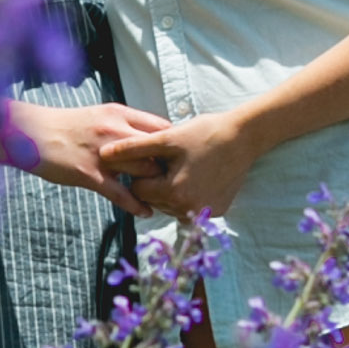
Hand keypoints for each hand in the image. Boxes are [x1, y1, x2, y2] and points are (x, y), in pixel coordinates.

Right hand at [5, 100, 172, 206]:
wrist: (31, 132)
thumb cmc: (67, 126)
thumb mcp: (100, 115)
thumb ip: (124, 125)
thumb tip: (148, 137)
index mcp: (120, 113)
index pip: (161, 127)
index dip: (173, 143)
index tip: (180, 156)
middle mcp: (115, 130)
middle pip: (158, 149)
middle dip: (170, 166)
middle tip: (179, 180)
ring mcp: (103, 153)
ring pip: (143, 171)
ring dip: (156, 186)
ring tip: (167, 199)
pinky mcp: (89, 174)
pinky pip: (120, 193)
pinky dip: (136, 204)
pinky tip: (146, 212)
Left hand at [96, 107, 260, 219]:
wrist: (245, 137)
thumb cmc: (205, 133)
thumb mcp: (167, 138)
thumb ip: (133, 148)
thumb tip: (103, 153)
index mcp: (173, 193)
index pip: (139, 189)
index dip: (145, 170)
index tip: (161, 154)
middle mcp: (188, 210)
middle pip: (155, 200)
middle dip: (158, 181)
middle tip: (176, 159)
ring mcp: (204, 214)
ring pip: (172, 204)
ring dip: (173, 188)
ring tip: (189, 165)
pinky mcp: (217, 212)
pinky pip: (191, 206)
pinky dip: (191, 193)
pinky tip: (201, 174)